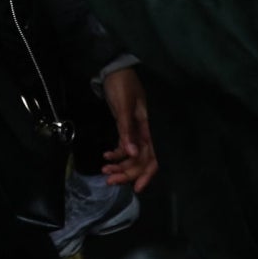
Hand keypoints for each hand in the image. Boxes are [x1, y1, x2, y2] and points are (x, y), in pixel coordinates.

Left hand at [100, 67, 157, 191]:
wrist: (113, 71)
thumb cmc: (122, 85)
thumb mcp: (124, 106)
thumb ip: (127, 130)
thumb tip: (131, 153)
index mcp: (149, 127)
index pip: (153, 156)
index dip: (147, 174)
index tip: (137, 187)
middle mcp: (144, 132)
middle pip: (140, 160)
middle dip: (127, 172)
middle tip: (110, 180)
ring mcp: (135, 131)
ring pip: (130, 156)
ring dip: (119, 165)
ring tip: (105, 170)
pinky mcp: (125, 128)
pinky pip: (124, 147)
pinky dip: (116, 154)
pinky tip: (105, 156)